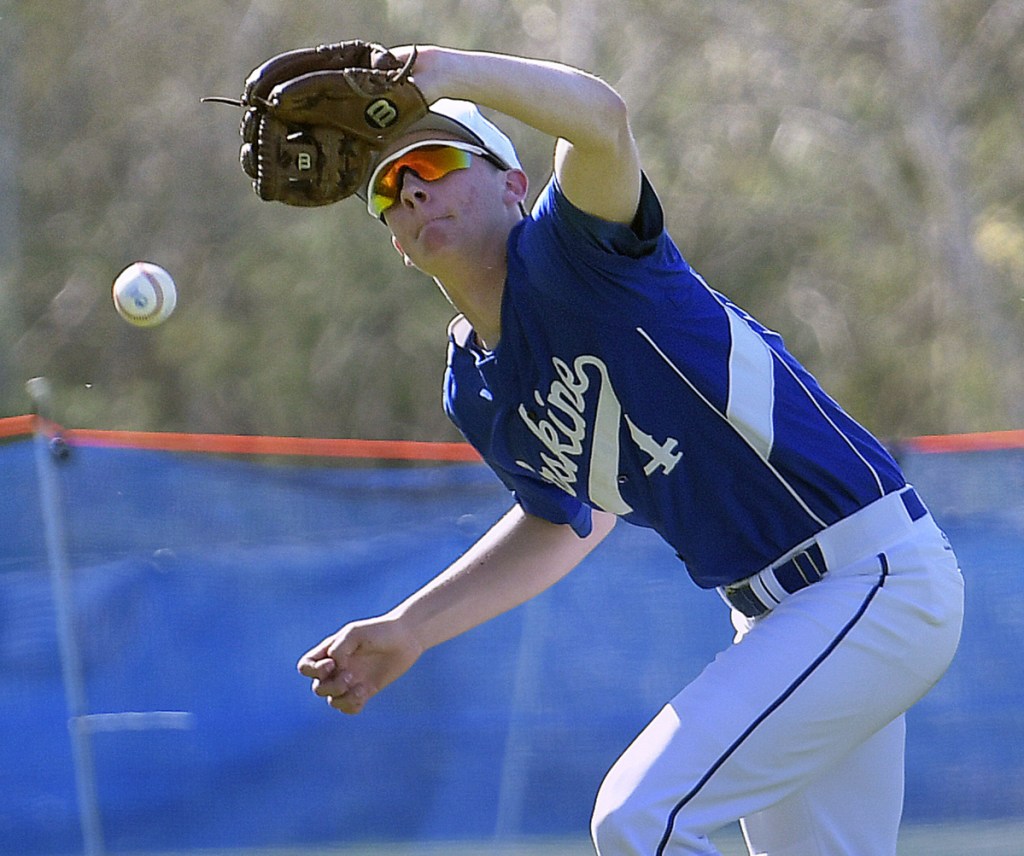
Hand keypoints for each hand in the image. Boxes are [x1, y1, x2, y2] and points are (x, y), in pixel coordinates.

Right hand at [296, 615, 422, 713]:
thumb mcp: (355, 634)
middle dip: (331, 686)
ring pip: (332, 700)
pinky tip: (364, 694)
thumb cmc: (379, 631)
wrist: (406, 638)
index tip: (332, 663)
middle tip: (350, 677)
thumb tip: (333, 668)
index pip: (306, 667)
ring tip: (361, 689)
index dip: (313, 670)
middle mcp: (337, 668)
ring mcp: (351, 680)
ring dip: (342, 698)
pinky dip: (352, 706)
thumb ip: (338, 649)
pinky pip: (349, 708)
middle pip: (317, 688)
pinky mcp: (365, 691)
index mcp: (330, 651)